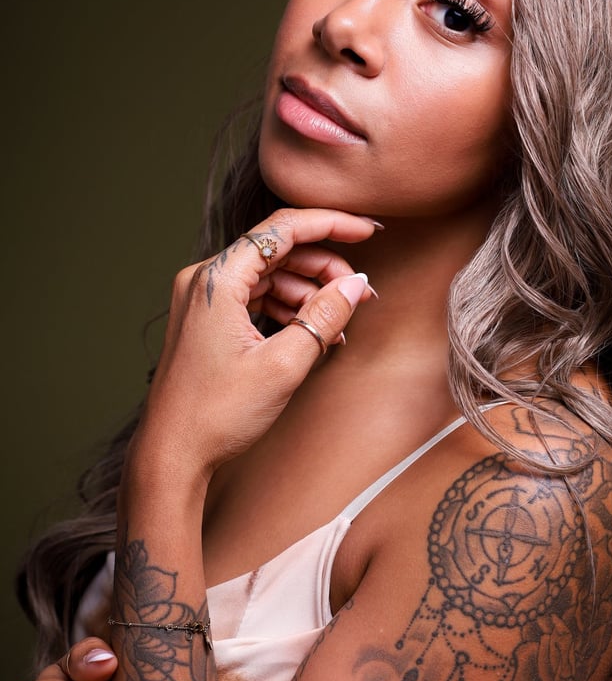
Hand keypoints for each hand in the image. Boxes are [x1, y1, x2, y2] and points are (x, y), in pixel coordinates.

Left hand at [130, 207, 377, 486]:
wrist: (173, 456)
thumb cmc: (217, 414)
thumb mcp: (284, 364)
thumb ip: (324, 317)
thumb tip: (357, 284)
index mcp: (215, 280)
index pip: (282, 230)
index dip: (331, 224)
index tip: (369, 232)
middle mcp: (204, 280)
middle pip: (278, 250)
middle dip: (325, 267)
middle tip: (361, 293)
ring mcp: (203, 300)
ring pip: (270, 274)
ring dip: (310, 292)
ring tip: (341, 320)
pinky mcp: (208, 320)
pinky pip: (256, 297)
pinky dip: (289, 309)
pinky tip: (315, 332)